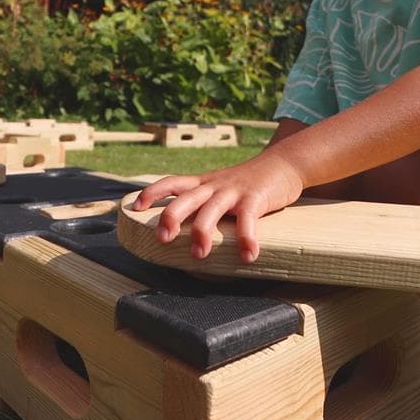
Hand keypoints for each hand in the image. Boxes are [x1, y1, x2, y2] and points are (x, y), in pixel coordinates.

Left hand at [130, 152, 304, 262]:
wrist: (283, 164)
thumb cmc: (249, 183)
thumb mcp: (221, 188)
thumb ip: (205, 204)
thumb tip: (187, 233)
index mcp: (203, 183)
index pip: (171, 182)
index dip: (152, 192)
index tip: (136, 206)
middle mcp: (214, 186)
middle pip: (186, 198)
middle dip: (171, 216)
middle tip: (162, 238)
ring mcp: (234, 191)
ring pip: (211, 209)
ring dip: (203, 232)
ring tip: (200, 256)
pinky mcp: (255, 198)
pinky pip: (248, 219)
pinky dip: (247, 239)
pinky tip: (248, 256)